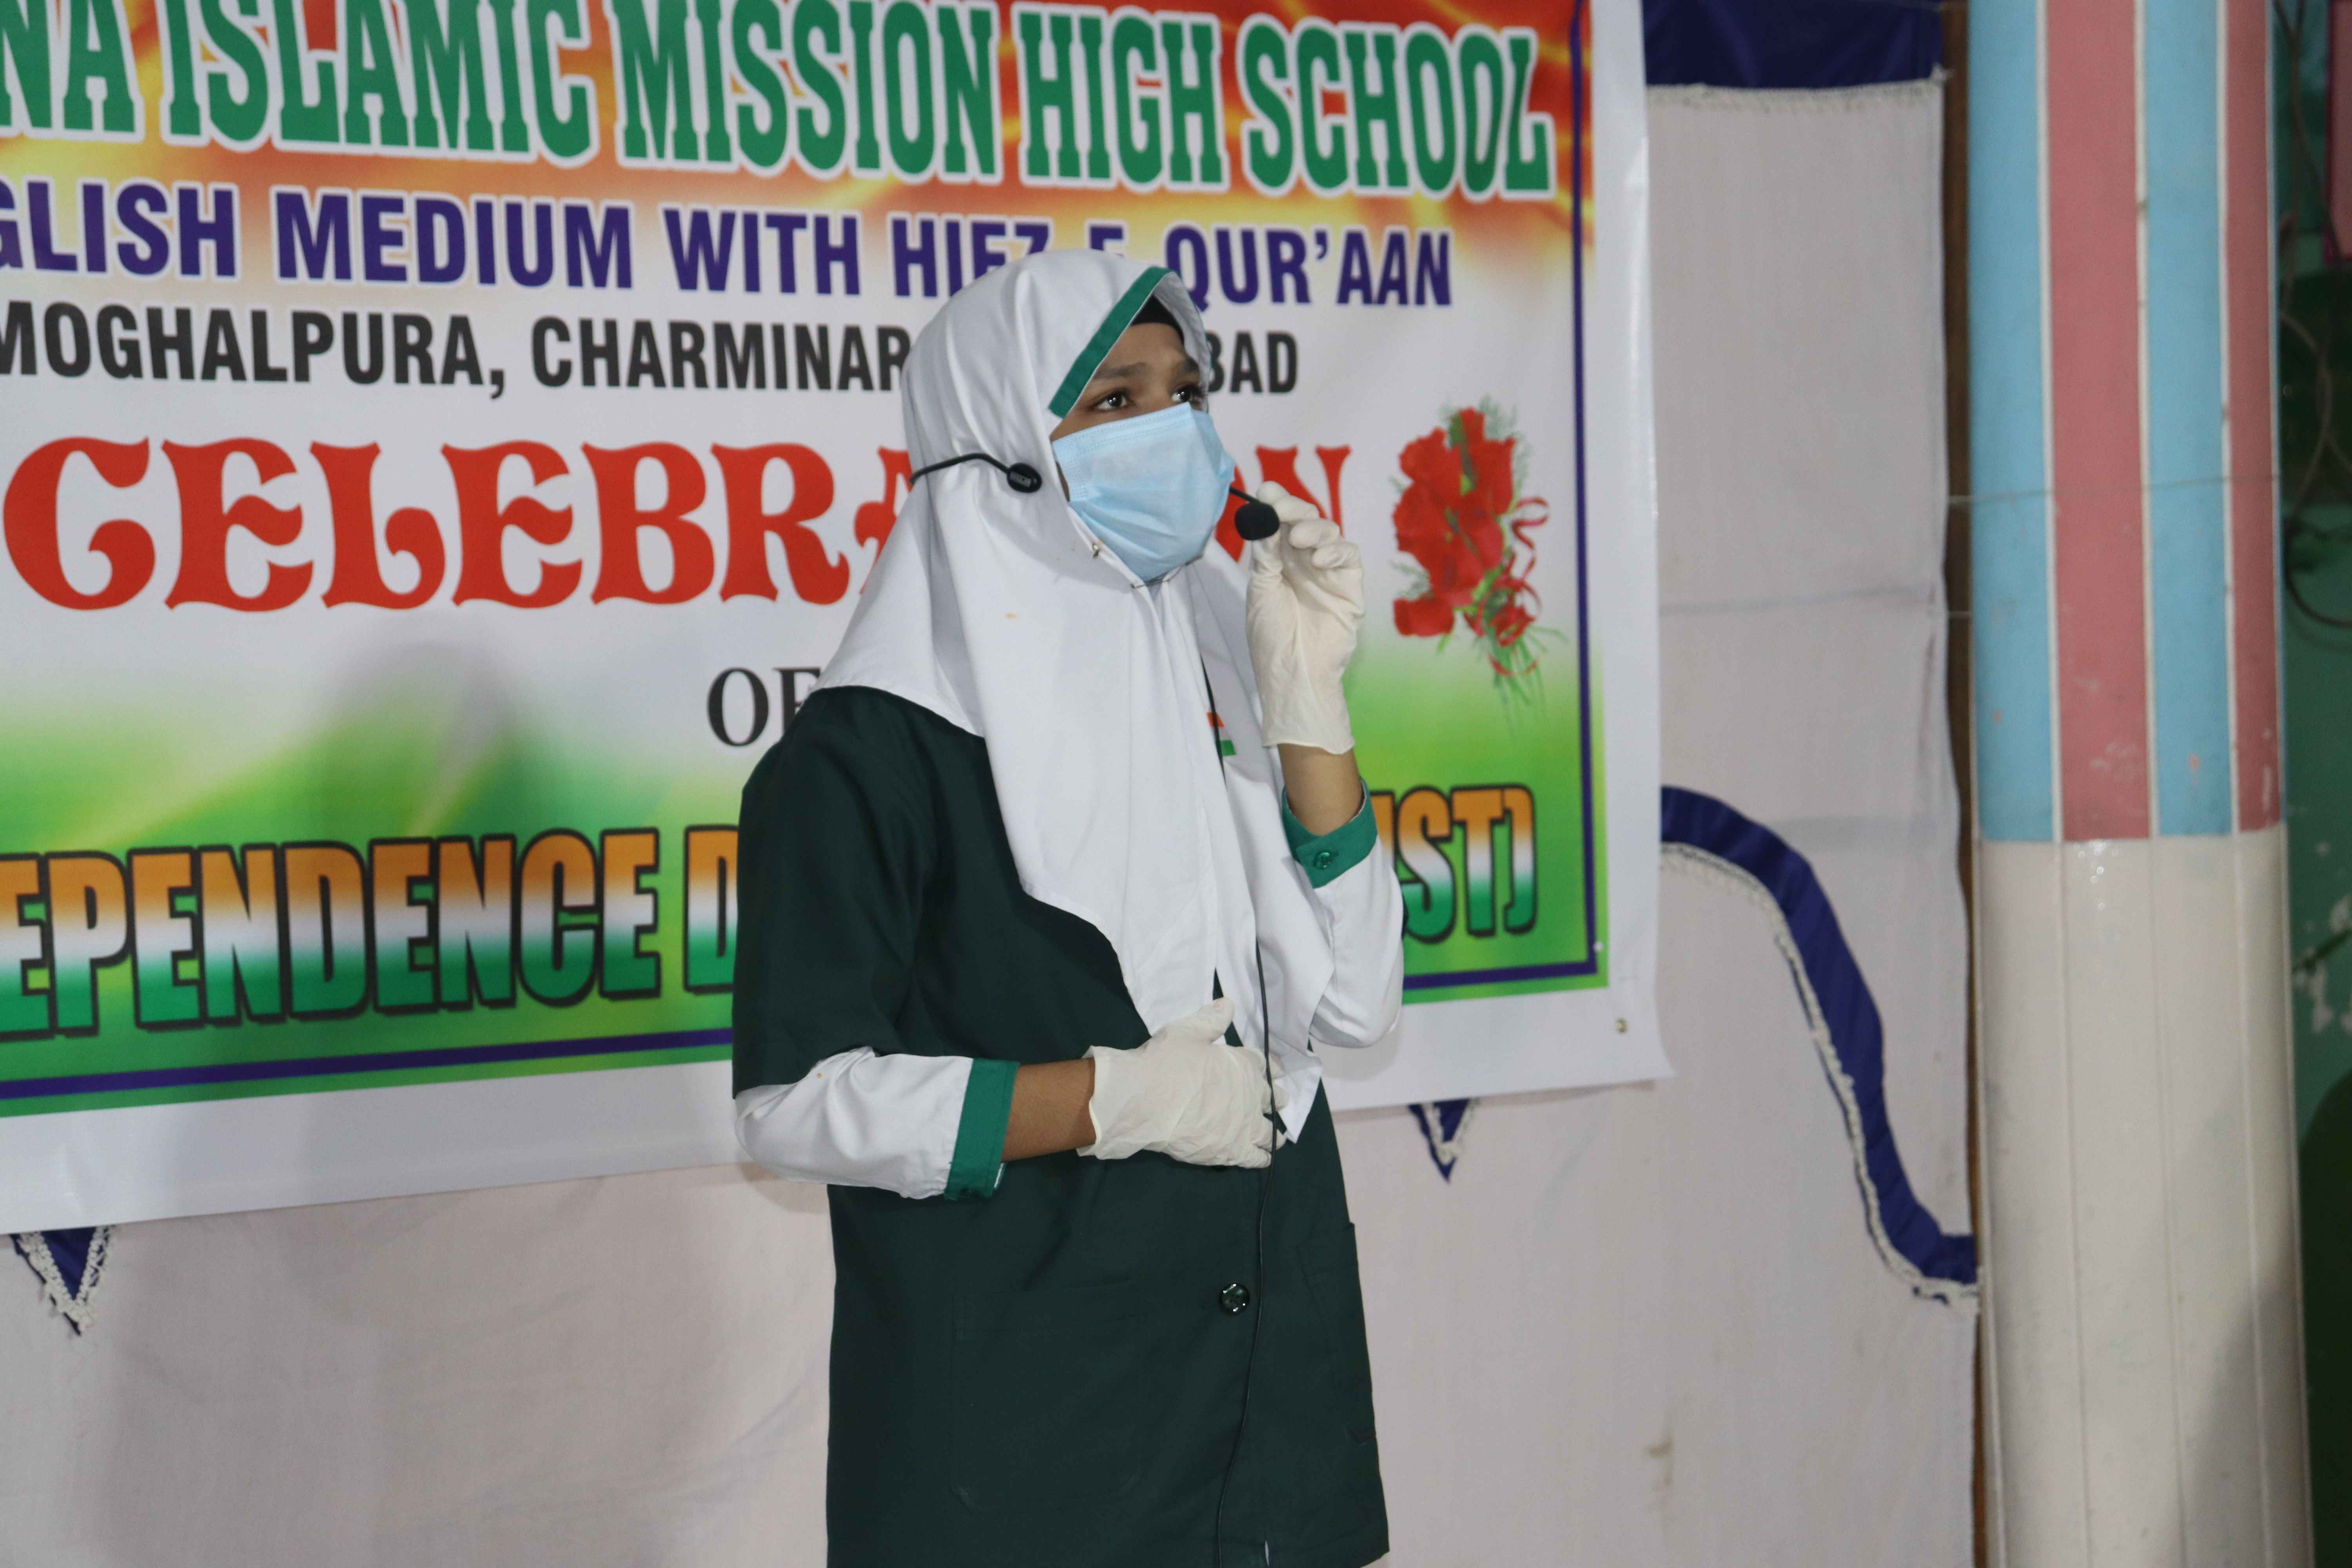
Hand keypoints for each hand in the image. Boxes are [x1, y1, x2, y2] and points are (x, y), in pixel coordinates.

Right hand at [1081, 997, 1285, 1166]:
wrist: (1146, 1100)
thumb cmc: (1166, 1062)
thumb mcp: (1187, 1032)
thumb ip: (1211, 1020)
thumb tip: (1229, 1004)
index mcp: (1243, 1065)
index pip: (1265, 1064)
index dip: (1272, 1067)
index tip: (1277, 1071)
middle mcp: (1251, 1096)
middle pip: (1272, 1099)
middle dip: (1276, 1099)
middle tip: (1278, 1102)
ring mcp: (1244, 1126)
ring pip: (1269, 1133)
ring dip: (1274, 1134)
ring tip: (1277, 1138)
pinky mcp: (1231, 1152)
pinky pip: (1255, 1158)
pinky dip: (1261, 1158)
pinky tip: (1263, 1159)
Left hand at [1245, 481, 1362, 754]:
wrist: (1294, 674)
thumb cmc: (1272, 638)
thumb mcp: (1261, 589)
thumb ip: (1266, 553)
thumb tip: (1263, 513)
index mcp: (1279, 560)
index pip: (1281, 521)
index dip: (1276, 502)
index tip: (1265, 491)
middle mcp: (1304, 561)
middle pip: (1306, 520)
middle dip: (1294, 510)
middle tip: (1281, 511)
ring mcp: (1329, 572)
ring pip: (1329, 531)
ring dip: (1313, 529)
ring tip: (1298, 542)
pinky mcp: (1350, 585)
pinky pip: (1350, 555)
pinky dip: (1336, 551)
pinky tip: (1319, 560)